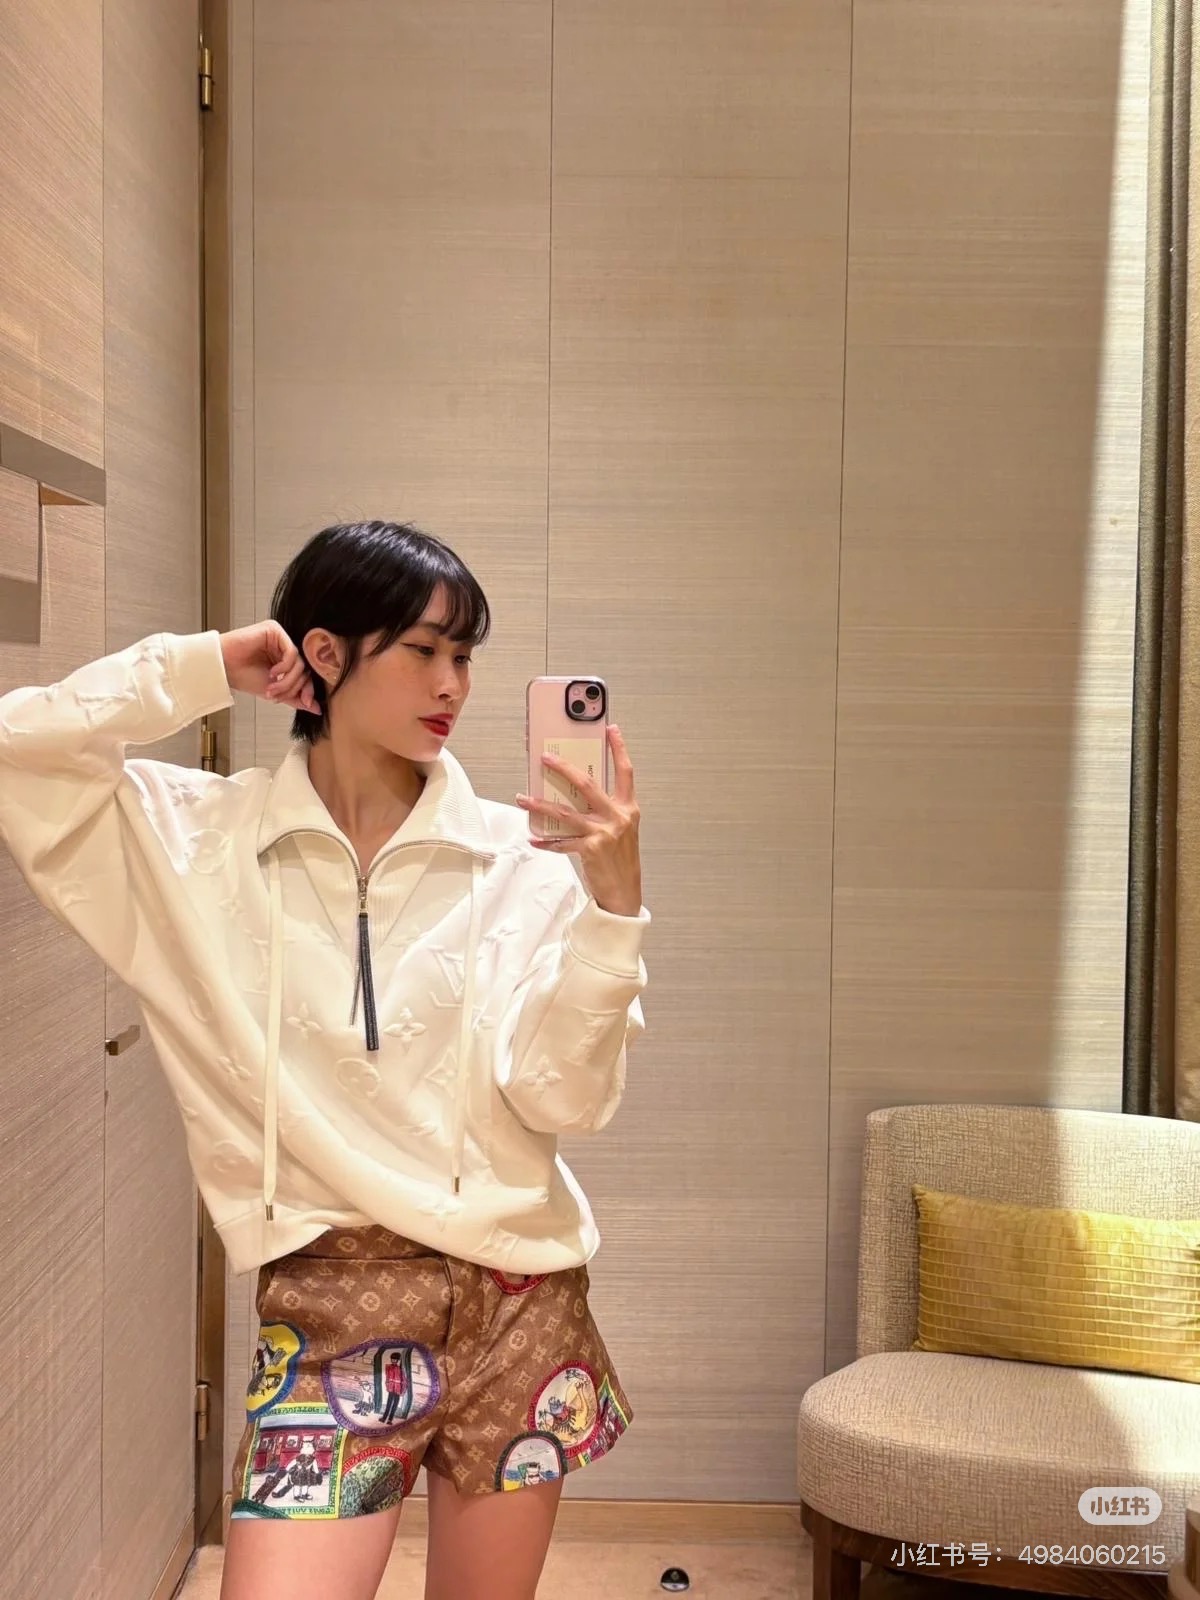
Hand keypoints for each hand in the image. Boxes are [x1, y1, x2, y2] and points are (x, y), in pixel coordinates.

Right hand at [220, 621, 318, 713]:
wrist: (223, 668)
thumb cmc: (243, 676)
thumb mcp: (274, 691)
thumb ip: (295, 697)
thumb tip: (316, 708)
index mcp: (284, 660)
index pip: (305, 674)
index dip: (308, 689)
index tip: (307, 703)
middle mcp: (283, 647)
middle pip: (304, 669)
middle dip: (293, 687)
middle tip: (276, 696)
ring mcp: (279, 638)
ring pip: (299, 663)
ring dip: (287, 680)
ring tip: (271, 687)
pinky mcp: (274, 630)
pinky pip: (292, 652)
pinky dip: (285, 667)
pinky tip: (272, 673)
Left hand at [516, 725, 642, 916]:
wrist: (624, 893)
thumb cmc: (620, 860)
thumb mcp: (620, 830)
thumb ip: (604, 810)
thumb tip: (574, 794)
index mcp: (628, 808)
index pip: (625, 772)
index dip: (619, 749)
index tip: (611, 729)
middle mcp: (618, 816)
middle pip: (587, 784)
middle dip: (563, 768)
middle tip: (545, 757)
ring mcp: (604, 832)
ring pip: (565, 811)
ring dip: (540, 804)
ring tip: (522, 798)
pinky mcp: (590, 849)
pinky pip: (561, 841)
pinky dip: (545, 841)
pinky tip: (533, 837)